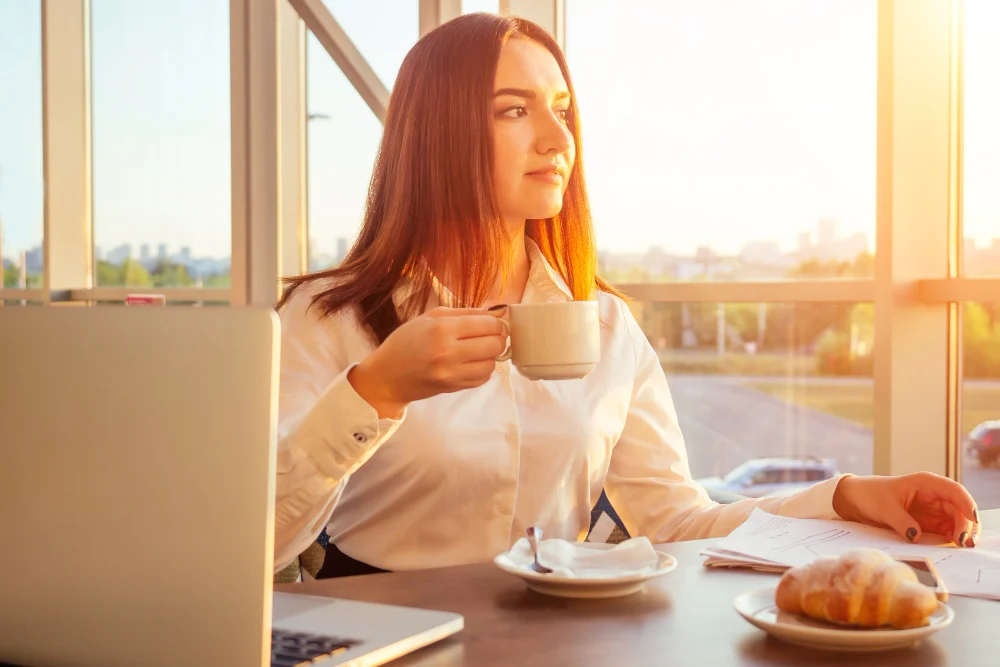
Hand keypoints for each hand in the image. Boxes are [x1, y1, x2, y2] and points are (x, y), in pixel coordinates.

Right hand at [348, 306, 507, 417]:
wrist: (387, 376)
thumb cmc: (405, 342)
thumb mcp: (429, 317)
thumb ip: (464, 313)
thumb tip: (495, 312)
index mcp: (442, 329)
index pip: (487, 324)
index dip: (496, 323)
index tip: (494, 323)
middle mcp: (448, 352)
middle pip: (494, 344)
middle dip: (497, 338)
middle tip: (490, 336)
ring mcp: (451, 373)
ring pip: (491, 364)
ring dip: (490, 356)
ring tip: (479, 350)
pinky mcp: (453, 388)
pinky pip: (482, 379)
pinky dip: (482, 370)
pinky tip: (471, 363)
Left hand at [832, 472, 980, 547]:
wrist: (856, 499)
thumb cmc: (870, 495)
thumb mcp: (884, 508)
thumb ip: (901, 522)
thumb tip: (917, 536)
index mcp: (926, 483)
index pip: (954, 491)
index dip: (967, 504)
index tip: (972, 519)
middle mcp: (933, 495)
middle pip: (960, 508)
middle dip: (966, 524)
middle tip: (964, 542)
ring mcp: (932, 509)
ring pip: (956, 520)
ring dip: (962, 532)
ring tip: (963, 547)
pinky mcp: (928, 522)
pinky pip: (945, 530)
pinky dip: (952, 538)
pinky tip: (954, 547)